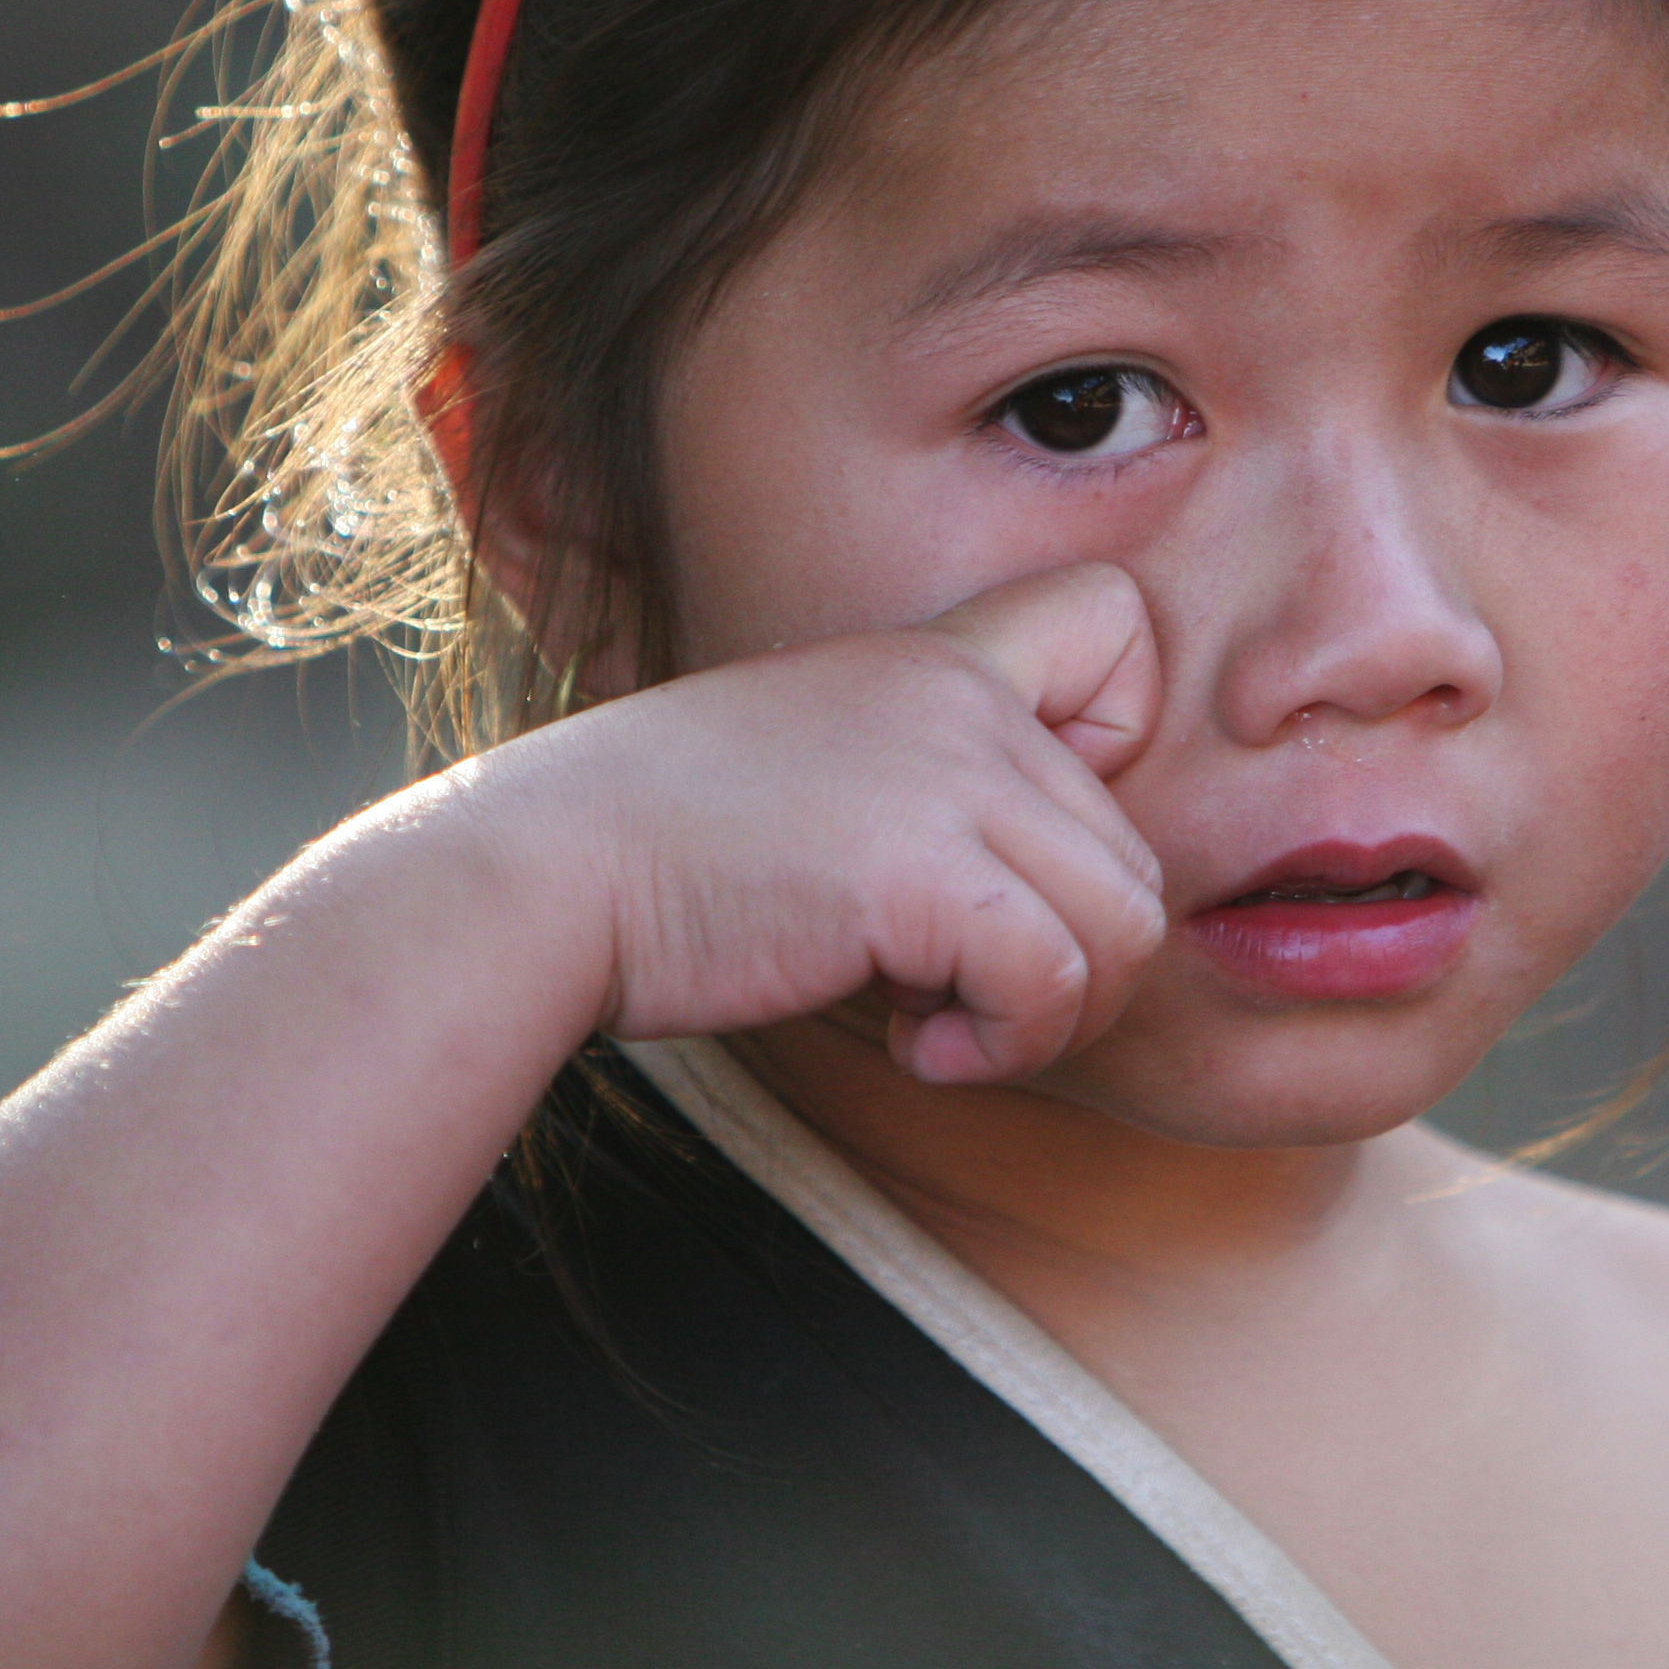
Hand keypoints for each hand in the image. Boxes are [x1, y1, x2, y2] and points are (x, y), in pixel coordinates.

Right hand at [464, 562, 1165, 1083]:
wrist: (533, 876)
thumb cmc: (661, 857)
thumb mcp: (824, 777)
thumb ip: (935, 800)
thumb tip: (1041, 919)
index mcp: (934, 659)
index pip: (1118, 624)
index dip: (1114, 747)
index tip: (1012, 845)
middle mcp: (957, 697)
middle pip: (1135, 849)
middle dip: (1071, 954)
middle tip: (956, 993)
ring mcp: (947, 774)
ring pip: (1126, 922)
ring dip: (1050, 1012)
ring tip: (942, 1026)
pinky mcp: (922, 870)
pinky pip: (1055, 978)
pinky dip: (1005, 1043)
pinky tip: (916, 1045)